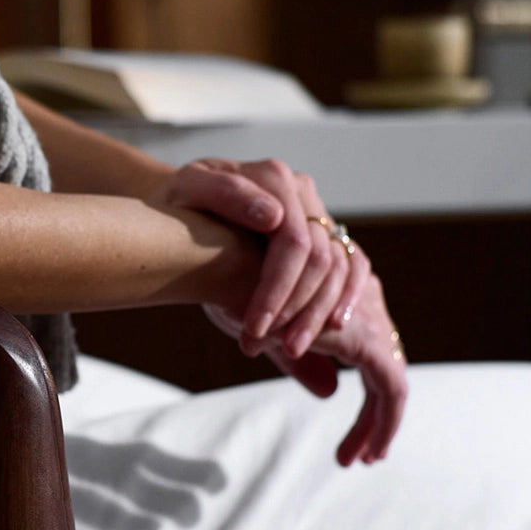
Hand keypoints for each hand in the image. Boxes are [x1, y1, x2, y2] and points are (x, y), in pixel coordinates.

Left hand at [153, 158, 370, 357]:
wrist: (183, 203)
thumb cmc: (178, 201)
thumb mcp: (188, 191)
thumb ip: (226, 194)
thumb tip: (274, 217)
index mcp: (275, 179)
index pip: (293, 241)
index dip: (278, 289)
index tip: (253, 327)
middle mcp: (302, 194)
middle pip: (320, 258)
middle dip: (296, 309)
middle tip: (267, 345)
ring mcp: (316, 214)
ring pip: (339, 266)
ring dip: (318, 313)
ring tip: (290, 350)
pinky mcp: (323, 234)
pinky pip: (352, 265)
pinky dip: (347, 296)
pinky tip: (333, 327)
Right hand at [207, 269, 407, 466]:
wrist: (228, 269)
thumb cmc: (236, 291)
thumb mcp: (275, 338)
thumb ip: (306, 364)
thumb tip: (332, 393)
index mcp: (345, 298)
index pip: (369, 355)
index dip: (364, 396)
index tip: (352, 433)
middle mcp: (365, 305)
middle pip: (385, 371)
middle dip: (378, 417)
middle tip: (365, 455)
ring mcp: (369, 321)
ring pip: (393, 385)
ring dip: (381, 426)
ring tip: (362, 459)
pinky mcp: (366, 340)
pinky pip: (390, 388)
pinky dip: (382, 422)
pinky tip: (363, 451)